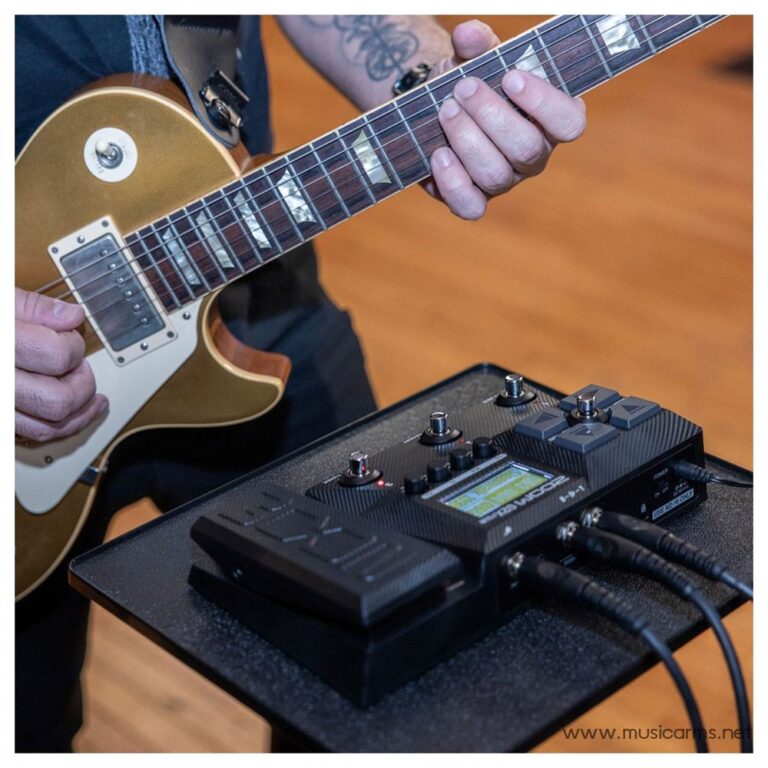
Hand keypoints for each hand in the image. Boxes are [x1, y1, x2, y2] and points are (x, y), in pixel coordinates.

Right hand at [15, 287, 107, 441]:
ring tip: (87, 394)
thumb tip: (71, 317)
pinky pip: (27, 435)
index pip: (57, 355)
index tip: (71, 335)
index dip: (74, 345)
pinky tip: (68, 413)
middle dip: (82, 385)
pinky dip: (54, 426)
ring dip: (77, 413)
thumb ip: (31, 307)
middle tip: (80, 368)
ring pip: (46, 428)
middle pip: (57, 401)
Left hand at [426, 19, 586, 219]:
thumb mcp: (473, 57)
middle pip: (526, 149)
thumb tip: (468, 36)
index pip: (570, 123)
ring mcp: (504, 181)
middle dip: (492, 116)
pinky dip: (453, 183)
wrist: (433, 109)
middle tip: (463, 87)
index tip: (511, 77)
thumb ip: (476, 44)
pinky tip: (439, 154)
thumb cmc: (467, 81)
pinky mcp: (474, 199)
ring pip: (495, 175)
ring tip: (445, 110)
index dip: (545, 104)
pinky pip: (470, 207)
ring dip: (467, 140)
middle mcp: (532, 156)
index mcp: (549, 120)